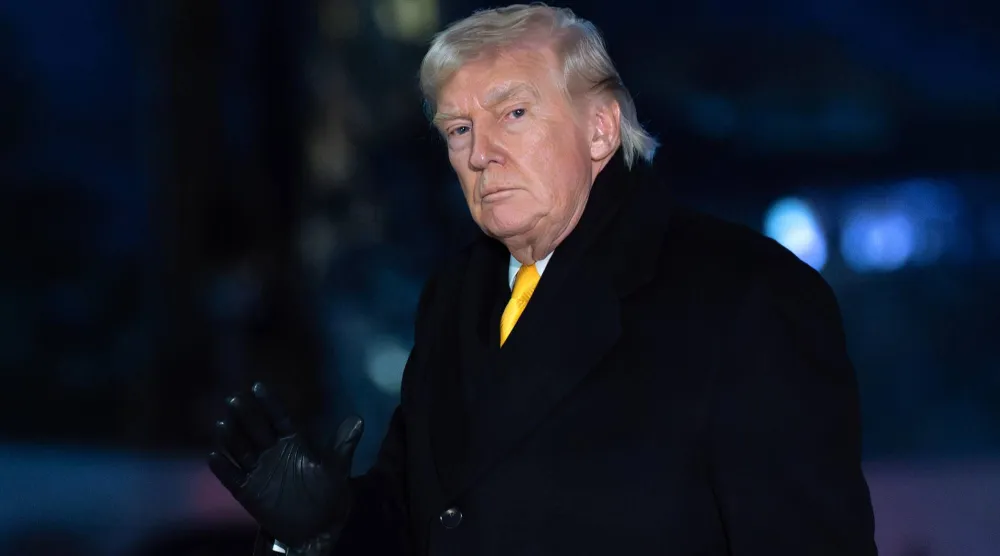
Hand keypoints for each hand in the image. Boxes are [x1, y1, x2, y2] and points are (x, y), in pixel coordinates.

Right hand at [208, 382, 363, 547]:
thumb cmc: (326, 493)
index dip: (270, 404)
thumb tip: (358, 419)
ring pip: (241, 450)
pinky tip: (213, 456)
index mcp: (293, 442)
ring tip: (222, 424)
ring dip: (231, 437)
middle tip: (234, 398)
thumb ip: (343, 445)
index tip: (258, 386)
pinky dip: (223, 468)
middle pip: (257, 430)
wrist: (315, 527)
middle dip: (246, 415)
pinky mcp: (248, 491)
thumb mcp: (337, 468)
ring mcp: (259, 471)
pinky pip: (233, 478)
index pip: (279, 418)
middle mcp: (273, 452)